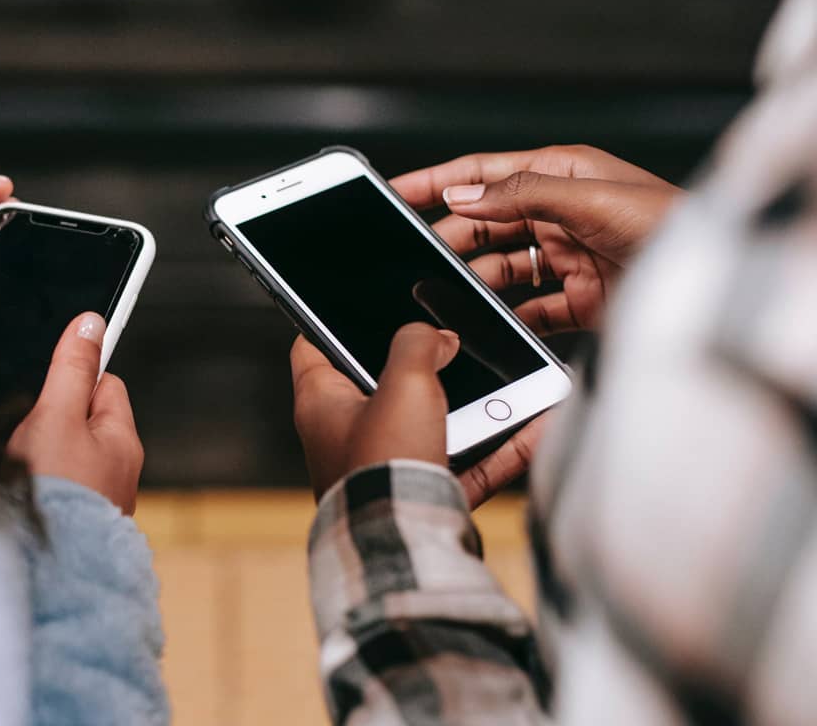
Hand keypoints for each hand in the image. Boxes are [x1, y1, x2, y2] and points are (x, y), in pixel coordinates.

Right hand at [7, 313, 144, 513]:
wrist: (45, 571)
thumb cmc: (55, 495)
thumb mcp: (57, 416)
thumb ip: (71, 369)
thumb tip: (91, 323)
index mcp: (122, 441)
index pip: (105, 384)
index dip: (73, 376)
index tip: (49, 379)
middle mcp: (117, 471)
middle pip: (81, 420)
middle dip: (51, 418)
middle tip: (29, 431)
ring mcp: (96, 500)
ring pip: (64, 455)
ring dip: (41, 453)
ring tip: (23, 466)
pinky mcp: (73, 523)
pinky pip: (55, 488)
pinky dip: (37, 484)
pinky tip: (21, 493)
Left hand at [292, 324, 540, 506]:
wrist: (407, 545)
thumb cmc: (384, 465)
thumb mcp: (403, 382)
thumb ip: (417, 344)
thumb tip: (436, 338)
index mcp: (320, 403)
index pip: (312, 347)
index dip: (328, 320)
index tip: (351, 304)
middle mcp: (346, 436)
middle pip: (381, 383)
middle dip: (420, 363)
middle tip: (451, 340)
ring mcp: (385, 467)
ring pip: (433, 423)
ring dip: (472, 404)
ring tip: (508, 378)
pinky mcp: (423, 495)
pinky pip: (468, 462)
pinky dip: (501, 446)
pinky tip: (537, 425)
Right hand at [390, 145, 682, 334]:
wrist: (709, 286)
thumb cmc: (670, 226)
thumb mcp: (589, 199)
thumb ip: (522, 194)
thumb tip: (464, 196)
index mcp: (561, 174)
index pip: (484, 173)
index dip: (437, 180)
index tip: (396, 191)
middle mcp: (560, 212)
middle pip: (486, 223)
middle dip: (451, 237)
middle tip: (417, 257)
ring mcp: (567, 256)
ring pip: (502, 266)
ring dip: (475, 279)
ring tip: (448, 293)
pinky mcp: (578, 298)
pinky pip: (529, 307)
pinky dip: (507, 316)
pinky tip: (491, 324)